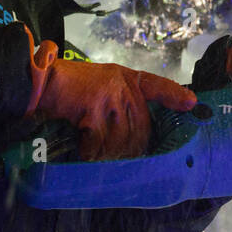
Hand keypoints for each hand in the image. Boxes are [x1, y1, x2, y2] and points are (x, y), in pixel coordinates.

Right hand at [23, 26, 196, 159]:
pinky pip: (99, 142)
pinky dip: (89, 151)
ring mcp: (110, 96)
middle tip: (108, 153)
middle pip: (139, 128)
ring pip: (121, 139)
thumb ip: (119, 104)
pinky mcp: (94, 108)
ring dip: (106, 152)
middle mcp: (123, 86)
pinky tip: (81, 147)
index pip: (157, 86)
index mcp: (126, 79)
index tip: (191, 104)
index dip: (174, 95)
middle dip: (126, 147)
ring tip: (92, 149)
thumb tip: (133, 139)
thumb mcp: (100, 88)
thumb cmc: (67, 89)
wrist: (40, 83)